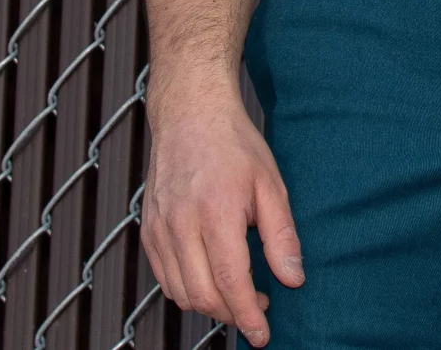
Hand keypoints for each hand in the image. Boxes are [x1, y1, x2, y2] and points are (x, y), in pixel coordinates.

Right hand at [140, 83, 303, 345]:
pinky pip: (164, 277)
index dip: (247, 316)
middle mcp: (180, 223)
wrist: (190, 112)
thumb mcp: (271, 184)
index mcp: (216, 211)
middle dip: (232, 314)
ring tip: (237, 292)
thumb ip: (281, 236)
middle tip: (258, 307)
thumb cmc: (234, 144)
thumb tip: (292, 279)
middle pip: (202, 295)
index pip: (230, 282)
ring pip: (180, 292)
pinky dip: (187, 289)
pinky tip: (210, 276)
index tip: (263, 335)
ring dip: (210, 304)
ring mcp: (159, 227)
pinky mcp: (148, 228)